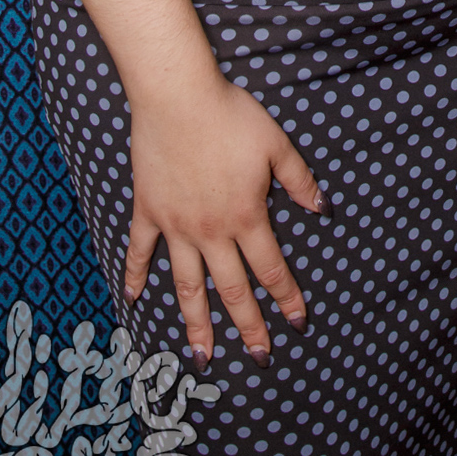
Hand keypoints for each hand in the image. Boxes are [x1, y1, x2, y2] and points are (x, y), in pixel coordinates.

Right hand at [123, 70, 323, 369]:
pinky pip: (140, 251)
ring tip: (202, 358)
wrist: (178, 98)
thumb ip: (299, 180)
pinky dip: (136, 277)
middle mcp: (211, 231)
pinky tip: (134, 301)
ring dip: (196, 324)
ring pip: (188, 285)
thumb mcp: (276, 145)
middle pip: (233, 289)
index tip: (297, 323)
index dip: (287, 297)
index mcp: (246, 215)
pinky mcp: (148, 212)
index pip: (271, 267)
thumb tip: (323, 210)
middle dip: (249, 326)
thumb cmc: (231, 116)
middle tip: (260, 357)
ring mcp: (176, 226)